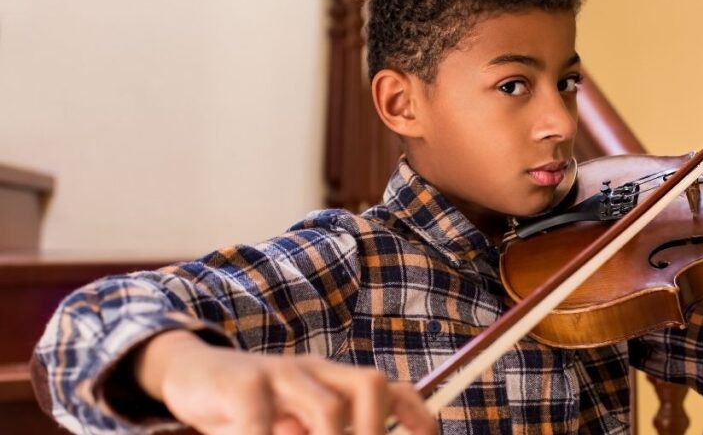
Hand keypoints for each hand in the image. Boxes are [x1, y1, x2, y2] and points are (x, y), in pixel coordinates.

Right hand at [134, 330, 435, 434]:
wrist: (189, 371)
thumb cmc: (247, 409)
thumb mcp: (290, 422)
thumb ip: (317, 432)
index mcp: (332, 380)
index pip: (389, 387)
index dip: (416, 414)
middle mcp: (314, 370)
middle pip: (369, 385)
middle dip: (375, 432)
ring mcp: (280, 373)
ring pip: (326, 406)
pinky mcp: (241, 382)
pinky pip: (260, 413)